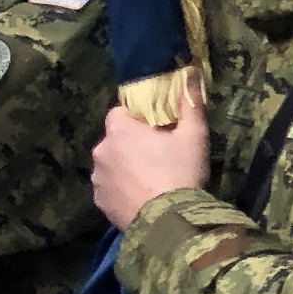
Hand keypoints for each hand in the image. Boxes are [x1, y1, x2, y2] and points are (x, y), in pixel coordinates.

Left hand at [91, 90, 208, 230]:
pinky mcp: (99, 202)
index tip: (157, 128)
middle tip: (159, 155)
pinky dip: (122, 189)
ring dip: (125, 167)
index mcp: (120, 129)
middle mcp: (101, 150)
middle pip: (115, 139)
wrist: (168, 222)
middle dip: (132, 144)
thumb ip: (190, 102)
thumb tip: (191, 71)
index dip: (138, 118)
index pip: (120, 112)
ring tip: (152, 180)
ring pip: (111, 164)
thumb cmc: (181, 172)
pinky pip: (110, 188)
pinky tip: (143, 198)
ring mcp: (97, 178)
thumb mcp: (195, 135)